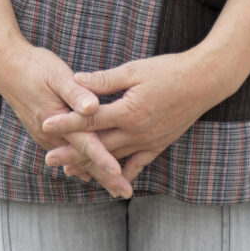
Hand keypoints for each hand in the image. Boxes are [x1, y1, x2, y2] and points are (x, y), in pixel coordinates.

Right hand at [0, 37, 136, 196]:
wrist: (5, 67)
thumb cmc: (34, 66)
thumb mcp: (56, 73)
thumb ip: (75, 92)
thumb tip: (93, 107)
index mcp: (57, 120)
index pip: (84, 143)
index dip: (102, 159)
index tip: (119, 174)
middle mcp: (50, 134)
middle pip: (81, 160)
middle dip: (104, 177)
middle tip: (125, 193)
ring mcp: (46, 136)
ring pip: (74, 159)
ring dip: (94, 173)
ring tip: (114, 187)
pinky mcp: (45, 134)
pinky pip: (67, 153)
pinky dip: (81, 163)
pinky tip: (91, 172)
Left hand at [37, 49, 233, 184]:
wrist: (204, 82)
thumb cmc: (168, 71)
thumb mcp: (133, 70)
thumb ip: (104, 80)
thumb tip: (76, 80)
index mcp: (128, 111)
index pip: (90, 119)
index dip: (66, 123)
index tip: (45, 125)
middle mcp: (137, 131)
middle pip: (97, 145)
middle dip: (72, 153)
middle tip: (48, 160)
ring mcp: (148, 141)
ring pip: (114, 158)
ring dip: (92, 166)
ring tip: (71, 172)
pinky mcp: (158, 145)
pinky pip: (137, 165)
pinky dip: (122, 173)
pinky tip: (110, 180)